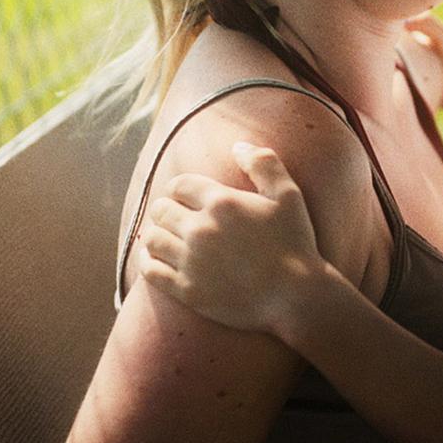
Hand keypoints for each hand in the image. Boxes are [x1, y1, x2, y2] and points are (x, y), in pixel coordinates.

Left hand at [137, 142, 336, 335]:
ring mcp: (191, 261)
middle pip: (161, 209)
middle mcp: (200, 229)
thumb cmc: (295, 244)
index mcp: (221, 202)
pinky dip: (147, 261)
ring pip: (152, 238)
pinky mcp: (187, 290)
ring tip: (165, 236)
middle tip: (175, 216)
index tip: (186, 196)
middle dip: (166, 209)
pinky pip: (150, 271)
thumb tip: (237, 145)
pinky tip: (154, 259)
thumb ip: (264, 163)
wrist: (294, 297)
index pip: (179, 185)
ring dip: (156, 233)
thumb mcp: (288, 195)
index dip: (180, 188)